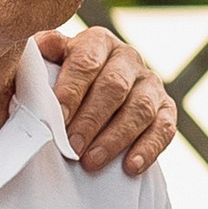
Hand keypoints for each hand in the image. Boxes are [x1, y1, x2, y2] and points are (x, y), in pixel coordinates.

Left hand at [41, 25, 176, 175]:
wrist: (93, 95)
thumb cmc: (65, 82)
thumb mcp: (50, 64)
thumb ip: (44, 54)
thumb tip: (41, 45)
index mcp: (98, 42)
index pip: (86, 62)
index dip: (72, 90)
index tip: (58, 117)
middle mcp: (127, 57)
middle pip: (113, 86)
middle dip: (91, 119)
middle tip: (72, 147)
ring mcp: (150, 83)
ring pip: (139, 108)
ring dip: (115, 138)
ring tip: (92, 162)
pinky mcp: (166, 108)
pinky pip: (164, 128)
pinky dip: (149, 148)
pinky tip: (131, 166)